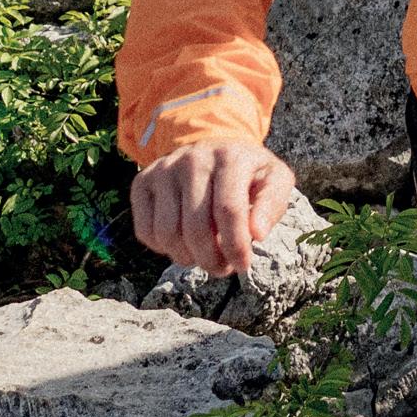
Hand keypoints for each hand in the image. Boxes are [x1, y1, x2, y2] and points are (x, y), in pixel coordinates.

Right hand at [131, 139, 298, 276]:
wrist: (212, 148)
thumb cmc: (247, 174)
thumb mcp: (274, 180)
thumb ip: (272, 204)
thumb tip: (256, 234)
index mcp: (229, 157)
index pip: (229, 211)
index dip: (236, 247)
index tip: (243, 265)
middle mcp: (192, 158)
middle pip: (196, 228)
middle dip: (211, 261)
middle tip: (222, 267)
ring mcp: (164, 169)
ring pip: (168, 234)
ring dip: (188, 258)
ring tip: (204, 255)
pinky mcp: (142, 182)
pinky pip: (145, 232)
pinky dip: (164, 249)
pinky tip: (183, 241)